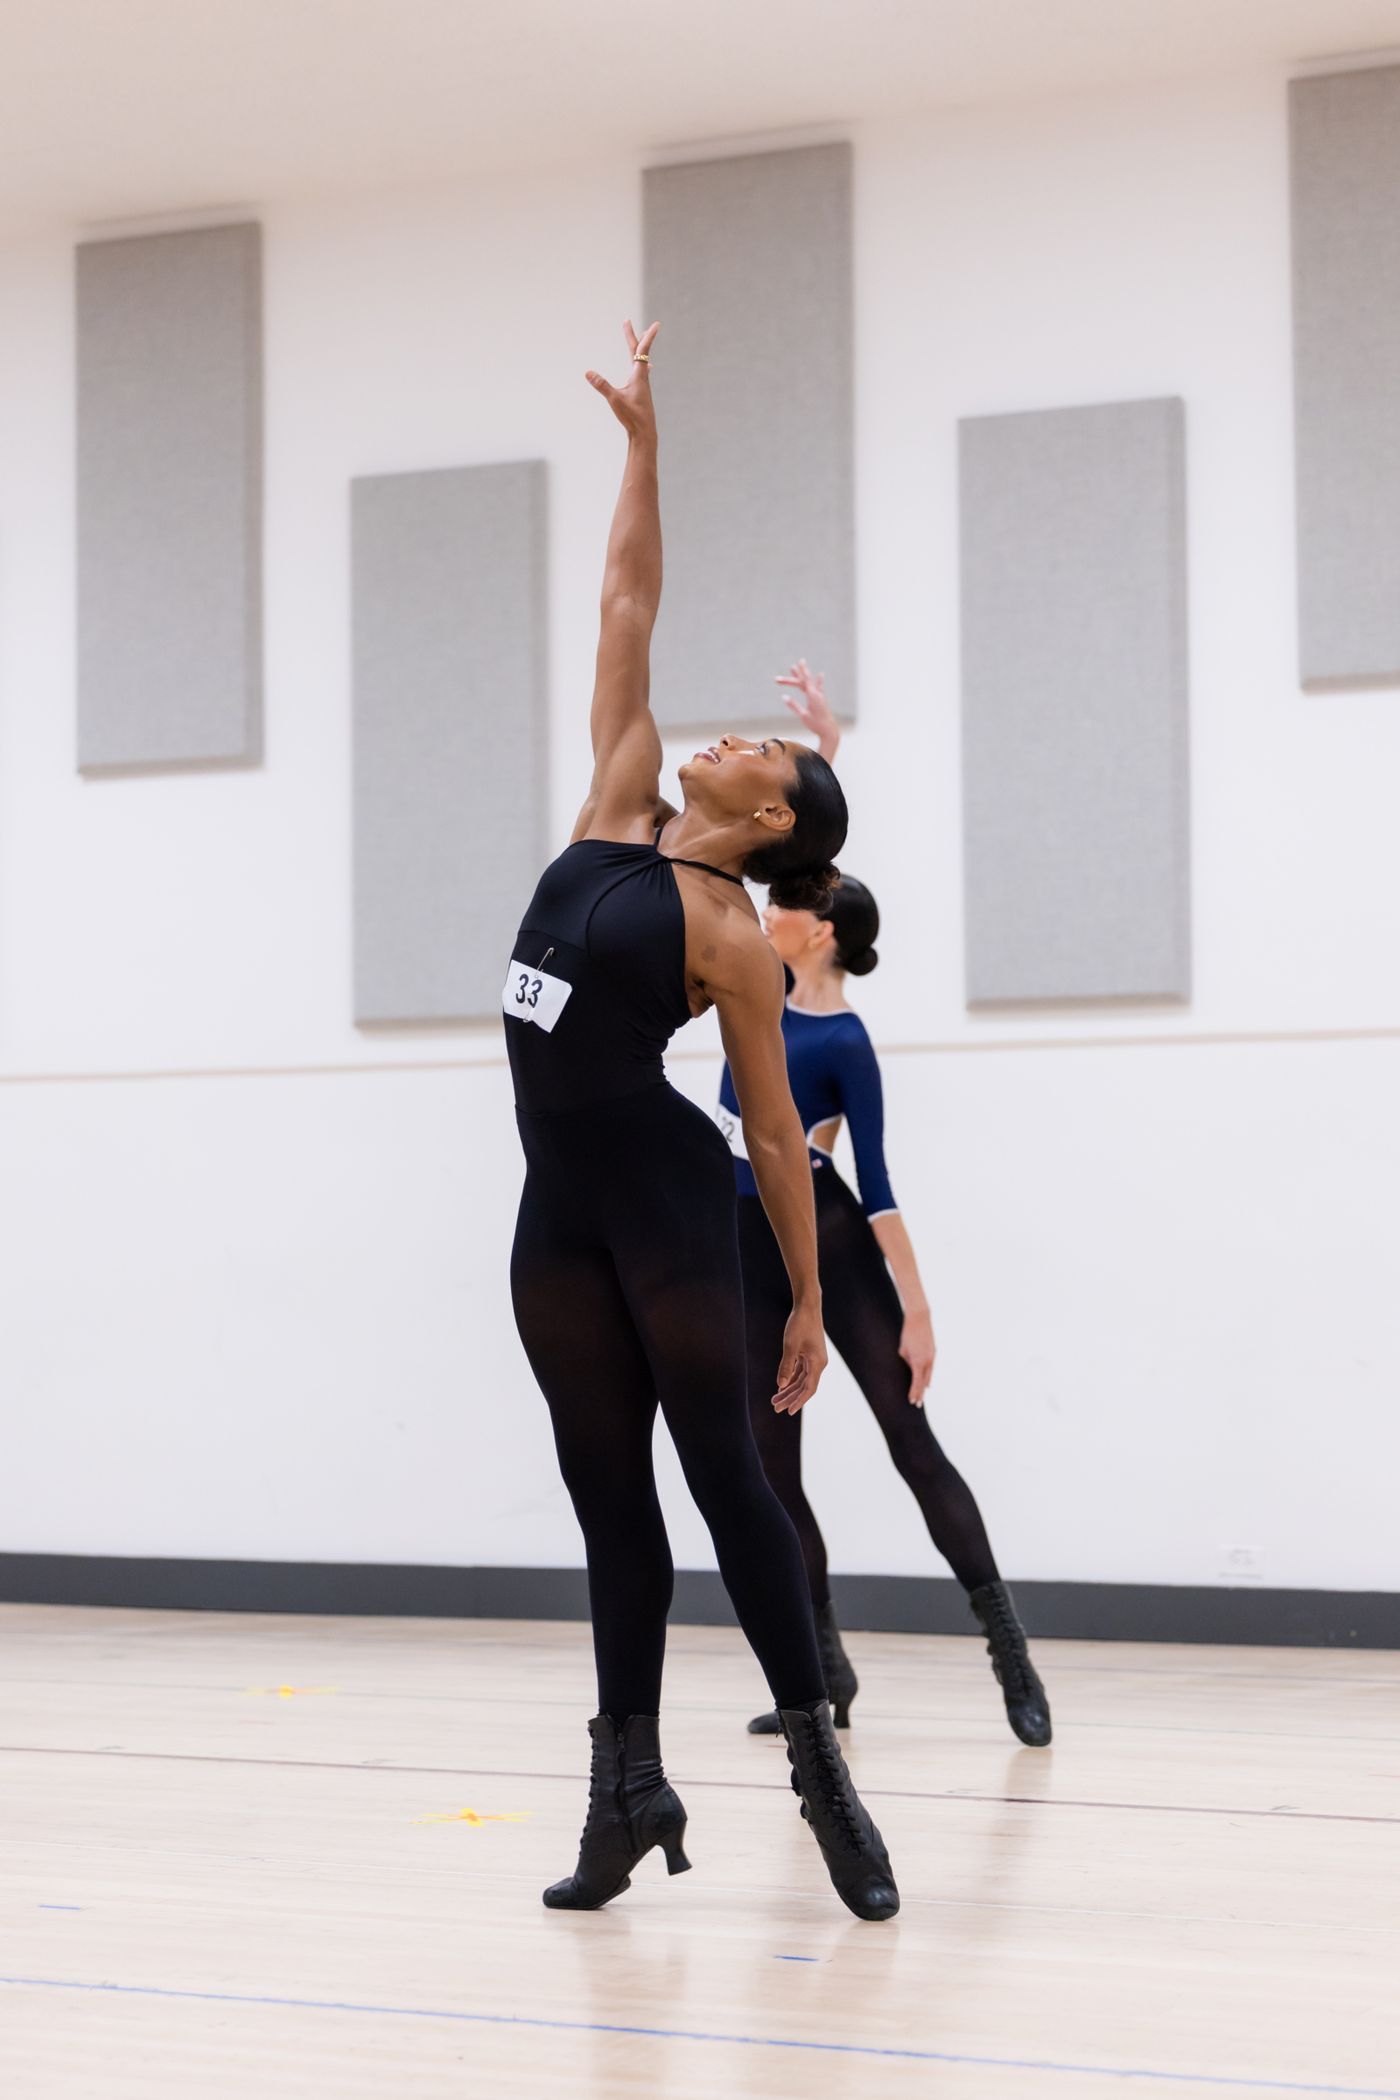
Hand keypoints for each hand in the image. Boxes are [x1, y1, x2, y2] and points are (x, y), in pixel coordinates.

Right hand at [586, 320, 659, 438]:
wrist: (645, 434)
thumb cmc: (632, 417)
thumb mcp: (615, 400)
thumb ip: (602, 385)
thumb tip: (588, 372)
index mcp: (638, 375)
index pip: (642, 350)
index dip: (647, 336)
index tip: (657, 324)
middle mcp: (642, 378)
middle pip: (640, 352)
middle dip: (635, 336)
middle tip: (629, 323)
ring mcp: (643, 385)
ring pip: (642, 361)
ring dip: (640, 349)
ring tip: (642, 339)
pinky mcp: (641, 393)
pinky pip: (642, 372)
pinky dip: (642, 364)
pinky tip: (647, 368)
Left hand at [772, 1305, 827, 1414]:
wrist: (807, 1306)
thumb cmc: (800, 1323)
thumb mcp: (790, 1345)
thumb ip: (786, 1366)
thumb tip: (781, 1386)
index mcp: (817, 1363)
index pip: (809, 1389)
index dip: (799, 1401)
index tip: (789, 1411)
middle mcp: (818, 1363)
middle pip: (804, 1386)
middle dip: (790, 1397)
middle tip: (775, 1408)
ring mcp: (814, 1359)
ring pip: (801, 1379)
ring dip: (789, 1389)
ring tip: (775, 1399)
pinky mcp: (809, 1353)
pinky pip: (800, 1371)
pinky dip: (791, 1379)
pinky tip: (781, 1385)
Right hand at [775, 659, 839, 761]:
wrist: (829, 731)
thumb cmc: (815, 725)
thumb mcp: (803, 715)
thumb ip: (794, 705)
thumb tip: (783, 697)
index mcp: (812, 696)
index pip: (804, 681)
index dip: (800, 672)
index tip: (796, 663)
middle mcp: (817, 694)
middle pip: (805, 682)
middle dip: (797, 674)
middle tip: (791, 666)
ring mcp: (820, 696)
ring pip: (811, 683)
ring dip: (805, 675)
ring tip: (800, 668)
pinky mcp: (822, 700)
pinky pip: (819, 687)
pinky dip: (818, 681)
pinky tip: (820, 675)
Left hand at [899, 1308, 935, 1405]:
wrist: (920, 1318)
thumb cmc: (908, 1333)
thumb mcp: (903, 1349)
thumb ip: (907, 1362)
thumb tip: (910, 1368)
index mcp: (918, 1362)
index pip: (916, 1382)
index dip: (914, 1392)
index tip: (912, 1401)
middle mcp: (927, 1361)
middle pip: (924, 1382)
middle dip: (920, 1393)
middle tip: (917, 1405)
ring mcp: (932, 1356)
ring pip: (929, 1375)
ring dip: (924, 1386)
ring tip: (922, 1396)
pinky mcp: (933, 1352)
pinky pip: (930, 1368)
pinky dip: (928, 1376)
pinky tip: (927, 1383)